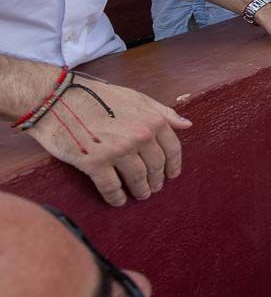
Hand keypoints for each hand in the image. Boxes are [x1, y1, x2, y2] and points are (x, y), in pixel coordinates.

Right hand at [26, 78, 190, 206]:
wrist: (56, 99)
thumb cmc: (96, 96)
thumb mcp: (136, 97)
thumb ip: (163, 112)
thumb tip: (187, 124)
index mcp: (152, 120)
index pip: (172, 149)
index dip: (173, 165)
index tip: (172, 175)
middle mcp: (140, 136)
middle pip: (156, 166)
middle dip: (157, 180)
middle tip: (154, 188)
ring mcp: (118, 151)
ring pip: (137, 179)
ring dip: (140, 190)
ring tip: (140, 195)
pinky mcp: (95, 163)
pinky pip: (111, 188)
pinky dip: (117, 197)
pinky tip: (119, 201)